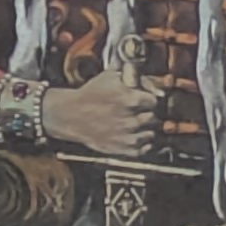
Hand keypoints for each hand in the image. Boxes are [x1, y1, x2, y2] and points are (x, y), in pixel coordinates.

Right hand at [40, 66, 155, 156]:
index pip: (154, 101)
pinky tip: (134, 136)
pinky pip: (143, 149)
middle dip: (147, 114)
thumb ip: (132, 76)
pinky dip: (142, 144)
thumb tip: (151, 81)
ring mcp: (128, 136)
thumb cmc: (90, 94)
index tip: (144, 100)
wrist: (71, 115)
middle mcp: (132, 120)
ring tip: (134, 124)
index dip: (149, 99)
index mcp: (131, 100)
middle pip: (153, 118)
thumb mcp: (110, 76)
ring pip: (150, 134)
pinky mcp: (122, 149)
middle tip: (139, 112)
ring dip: (145, 129)